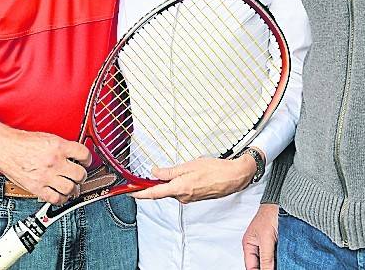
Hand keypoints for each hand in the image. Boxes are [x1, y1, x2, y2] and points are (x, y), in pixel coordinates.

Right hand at [0, 129, 91, 204]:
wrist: (5, 147)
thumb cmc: (23, 142)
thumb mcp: (47, 138)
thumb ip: (62, 147)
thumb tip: (75, 156)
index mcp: (58, 146)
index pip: (84, 154)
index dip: (87, 159)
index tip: (86, 161)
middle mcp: (54, 162)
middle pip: (79, 174)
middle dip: (81, 176)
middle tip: (79, 175)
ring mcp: (46, 176)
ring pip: (70, 189)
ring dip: (73, 189)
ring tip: (71, 186)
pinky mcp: (37, 188)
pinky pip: (55, 199)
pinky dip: (61, 199)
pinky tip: (60, 194)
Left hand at [132, 154, 256, 203]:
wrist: (234, 177)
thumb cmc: (215, 169)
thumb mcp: (189, 165)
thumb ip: (170, 171)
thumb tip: (155, 172)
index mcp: (180, 188)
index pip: (154, 193)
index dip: (140, 193)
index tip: (130, 192)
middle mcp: (183, 197)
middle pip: (163, 191)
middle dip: (156, 183)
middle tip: (150, 172)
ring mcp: (189, 198)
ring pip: (172, 190)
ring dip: (170, 181)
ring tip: (178, 169)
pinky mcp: (195, 197)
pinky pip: (181, 191)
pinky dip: (178, 183)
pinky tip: (186, 174)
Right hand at [243, 203, 278, 269]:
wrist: (284, 203)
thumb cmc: (270, 214)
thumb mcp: (266, 239)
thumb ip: (266, 258)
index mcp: (249, 244)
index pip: (251, 267)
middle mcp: (258, 246)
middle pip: (261, 265)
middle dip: (268, 268)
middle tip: (279, 267)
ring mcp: (268, 244)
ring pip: (271, 261)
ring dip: (276, 264)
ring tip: (284, 265)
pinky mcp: (279, 243)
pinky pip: (279, 256)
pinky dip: (283, 259)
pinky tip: (287, 262)